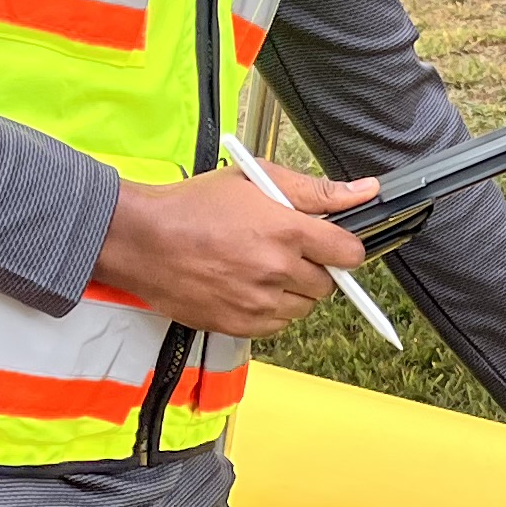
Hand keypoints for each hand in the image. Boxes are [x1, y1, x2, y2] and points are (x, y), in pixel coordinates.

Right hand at [96, 163, 379, 338]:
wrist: (141, 240)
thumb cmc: (193, 206)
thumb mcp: (256, 180)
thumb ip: (316, 190)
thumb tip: (365, 191)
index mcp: (285, 230)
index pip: (349, 253)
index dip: (345, 248)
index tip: (333, 244)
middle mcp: (276, 270)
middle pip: (328, 284)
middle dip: (314, 268)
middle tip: (285, 251)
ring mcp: (257, 303)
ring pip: (303, 308)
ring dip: (293, 292)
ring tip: (261, 268)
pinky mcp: (239, 325)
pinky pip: (277, 326)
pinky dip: (270, 311)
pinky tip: (247, 287)